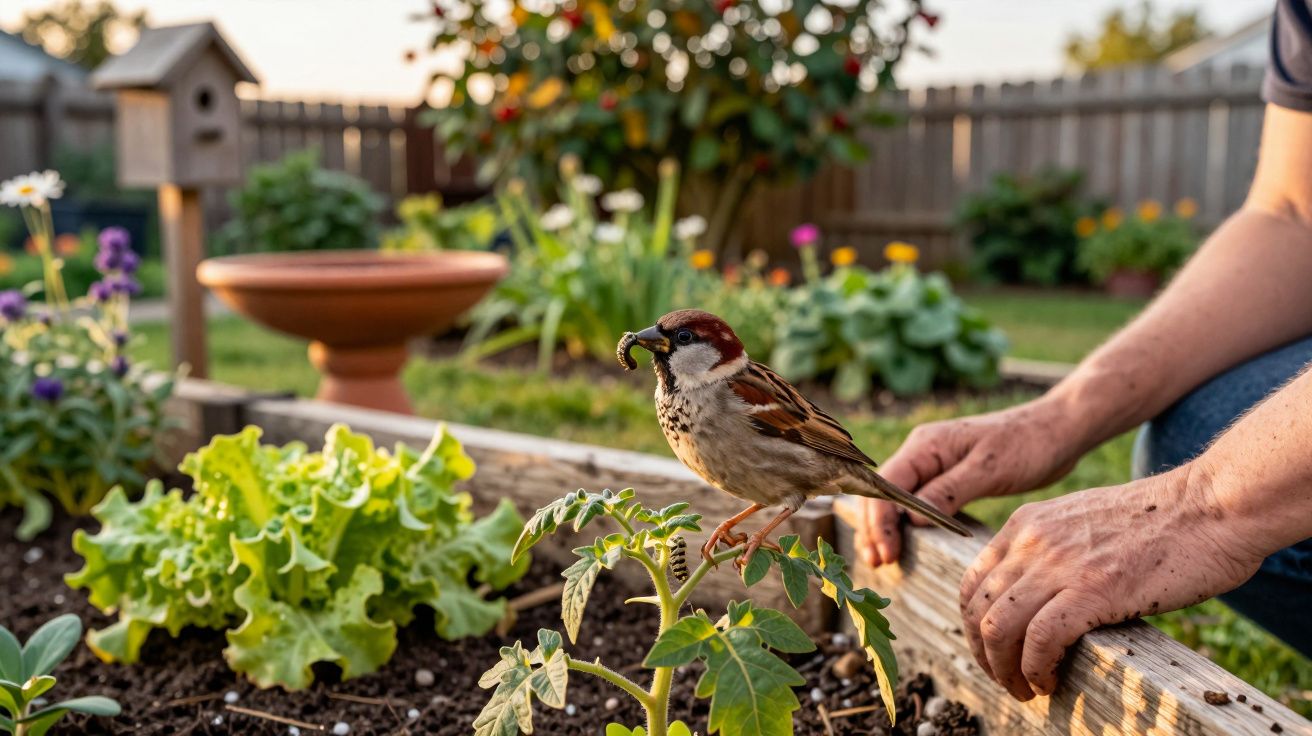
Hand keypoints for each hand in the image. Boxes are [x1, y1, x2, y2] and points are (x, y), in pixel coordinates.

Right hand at [857, 397, 1087, 566]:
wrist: (1056, 430)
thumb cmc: (1027, 444)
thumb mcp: (988, 469)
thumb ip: (948, 491)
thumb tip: (912, 520)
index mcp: (926, 445)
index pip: (886, 485)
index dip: (880, 521)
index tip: (886, 554)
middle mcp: (921, 453)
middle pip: (881, 493)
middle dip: (874, 528)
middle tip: (877, 564)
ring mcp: (931, 466)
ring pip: (893, 499)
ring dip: (884, 528)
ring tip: (880, 561)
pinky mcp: (946, 479)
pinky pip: (913, 503)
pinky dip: (904, 524)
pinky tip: (903, 545)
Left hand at [958, 465, 1264, 699]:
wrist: (1210, 504)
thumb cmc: (1160, 519)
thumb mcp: (1082, 521)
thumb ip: (1052, 549)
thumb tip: (1038, 596)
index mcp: (1027, 524)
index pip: (971, 583)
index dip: (973, 627)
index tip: (993, 653)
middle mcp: (1032, 541)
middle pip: (977, 610)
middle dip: (984, 656)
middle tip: (1008, 680)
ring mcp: (1059, 564)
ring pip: (998, 628)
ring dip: (1004, 670)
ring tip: (1026, 689)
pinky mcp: (1093, 589)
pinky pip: (1039, 639)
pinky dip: (1036, 668)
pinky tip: (1050, 681)